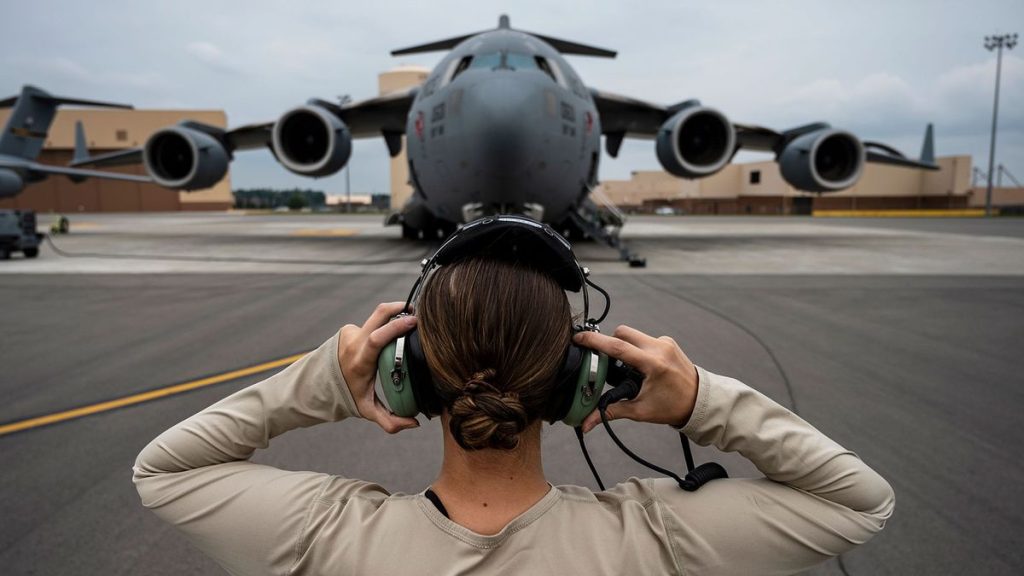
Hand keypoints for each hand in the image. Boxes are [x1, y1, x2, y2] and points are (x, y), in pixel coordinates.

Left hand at [338, 302, 419, 433]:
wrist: (320, 382)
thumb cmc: (348, 395)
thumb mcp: (367, 409)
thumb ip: (389, 421)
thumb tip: (414, 424)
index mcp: (359, 361)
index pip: (376, 338)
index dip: (395, 327)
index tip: (413, 322)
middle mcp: (353, 342)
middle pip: (378, 314)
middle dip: (399, 307)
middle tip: (416, 312)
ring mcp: (350, 333)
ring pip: (377, 317)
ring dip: (392, 320)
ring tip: (405, 328)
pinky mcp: (349, 329)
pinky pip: (372, 323)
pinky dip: (382, 326)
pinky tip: (388, 337)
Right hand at [573, 325, 698, 433]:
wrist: (700, 402)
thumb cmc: (672, 407)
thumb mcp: (640, 411)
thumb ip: (610, 412)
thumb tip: (586, 422)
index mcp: (653, 364)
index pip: (618, 347)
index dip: (595, 341)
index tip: (579, 339)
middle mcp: (660, 348)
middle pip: (622, 333)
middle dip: (609, 343)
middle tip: (604, 360)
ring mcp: (665, 342)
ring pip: (632, 334)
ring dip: (623, 346)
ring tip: (624, 367)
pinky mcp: (667, 342)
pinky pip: (643, 339)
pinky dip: (636, 349)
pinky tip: (639, 366)